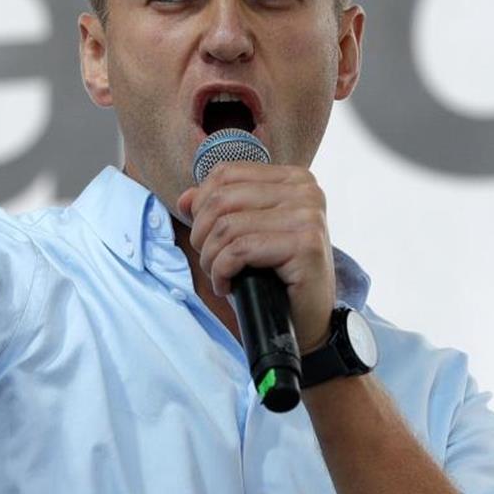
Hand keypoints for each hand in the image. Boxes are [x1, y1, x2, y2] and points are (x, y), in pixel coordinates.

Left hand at [177, 162, 336, 352]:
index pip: (226, 173)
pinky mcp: (306, 244)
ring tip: (219, 276)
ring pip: (227, 226)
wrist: (307, 320)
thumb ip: (217, 210)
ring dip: (210, 257)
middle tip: (210, 262)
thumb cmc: (274, 277)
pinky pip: (240, 250)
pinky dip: (222, 271)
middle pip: (222, 199)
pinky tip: (227, 286)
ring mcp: (308, 215)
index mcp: (292, 178)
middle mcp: (305, 190)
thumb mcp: (244, 235)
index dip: (201, 206)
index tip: (205, 236)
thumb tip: (185, 199)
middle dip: (202, 235)